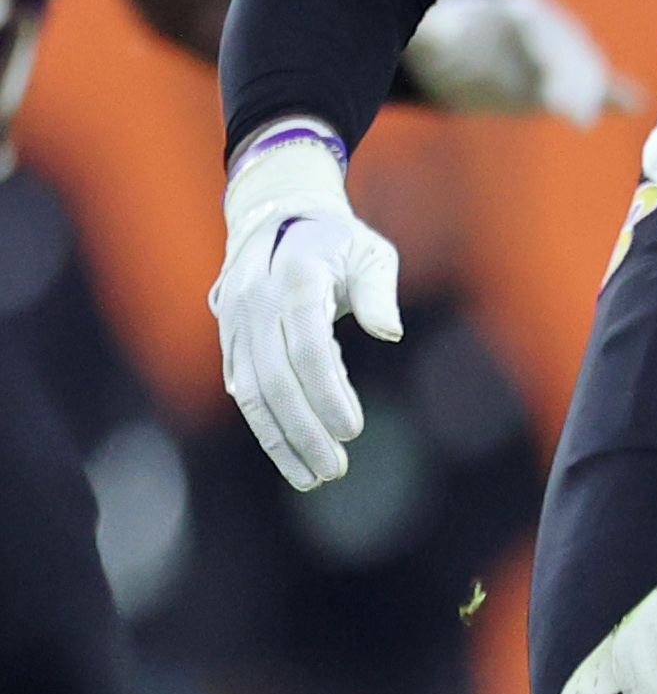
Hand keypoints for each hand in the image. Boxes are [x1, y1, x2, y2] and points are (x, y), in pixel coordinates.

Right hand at [209, 126, 399, 489]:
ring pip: (250, 390)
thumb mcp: (371, 252)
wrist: (275, 215)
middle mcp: (256, 299)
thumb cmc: (338, 241)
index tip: (353, 429)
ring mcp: (235, 320)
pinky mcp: (229, 337)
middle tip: (335, 470)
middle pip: (275, 378)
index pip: (307, 345)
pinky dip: (265, 426)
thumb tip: (389, 332)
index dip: (328, 391)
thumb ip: (379, 291)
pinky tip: (291, 458)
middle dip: (304, 429)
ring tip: (314, 477)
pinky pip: (242, 388)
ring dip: (280, 439)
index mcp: (295, 275)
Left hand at [404, 0, 642, 126]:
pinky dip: (616, 96)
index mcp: (519, 6)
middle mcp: (550, 27)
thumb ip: (435, 32)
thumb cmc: (441, 36)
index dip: (545, 48)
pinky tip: (635, 105)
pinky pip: (599, 86)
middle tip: (573, 112)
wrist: (455, 51)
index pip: (540, 25)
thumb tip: (435, 34)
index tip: (547, 75)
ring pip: (585, 69)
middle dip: (574, 78)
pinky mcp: (569, 81)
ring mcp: (564, 55)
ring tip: (581, 119)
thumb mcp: (431, 29)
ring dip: (588, 92)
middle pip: (569, 49)